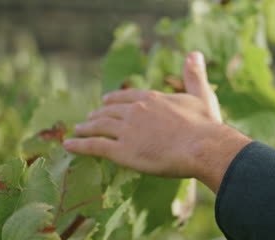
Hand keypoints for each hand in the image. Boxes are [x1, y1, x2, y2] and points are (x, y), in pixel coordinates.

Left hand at [63, 52, 250, 192]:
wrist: (202, 146)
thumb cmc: (204, 124)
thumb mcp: (201, 94)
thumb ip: (194, 74)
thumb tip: (194, 53)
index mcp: (151, 98)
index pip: (127, 96)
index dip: (115, 99)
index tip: (106, 101)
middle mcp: (135, 111)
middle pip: (110, 111)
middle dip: (99, 113)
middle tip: (91, 117)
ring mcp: (126, 131)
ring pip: (99, 126)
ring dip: (87, 127)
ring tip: (78, 129)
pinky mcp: (122, 151)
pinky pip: (95, 146)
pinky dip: (80, 145)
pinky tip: (69, 145)